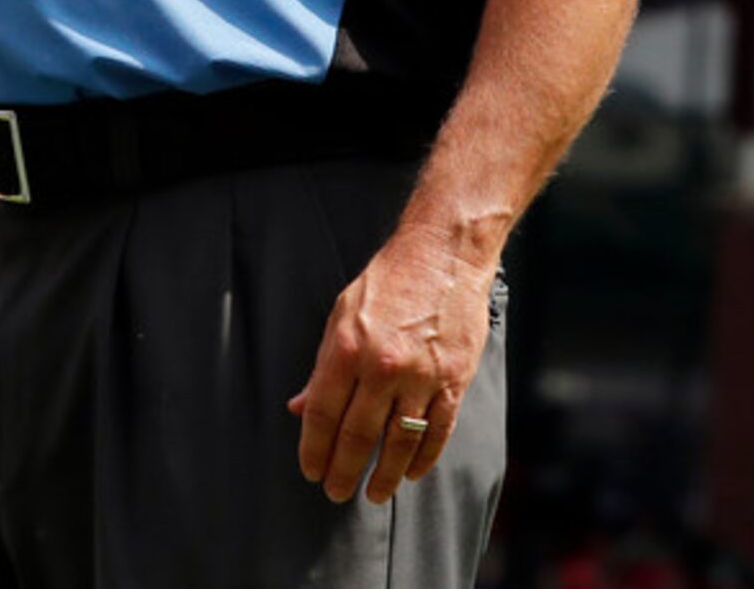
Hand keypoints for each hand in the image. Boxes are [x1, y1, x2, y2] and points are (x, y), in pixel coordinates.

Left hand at [288, 229, 495, 505]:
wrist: (442, 257)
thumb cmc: (385, 284)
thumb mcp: (341, 316)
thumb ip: (322, 367)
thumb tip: (299, 408)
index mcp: (346, 348)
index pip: (322, 413)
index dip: (314, 448)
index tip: (310, 470)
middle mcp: (382, 367)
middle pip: (358, 435)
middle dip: (343, 470)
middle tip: (335, 492)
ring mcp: (421, 377)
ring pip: (399, 443)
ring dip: (384, 475)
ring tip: (373, 495)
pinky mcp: (454, 381)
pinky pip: (437, 432)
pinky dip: (423, 459)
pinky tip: (410, 473)